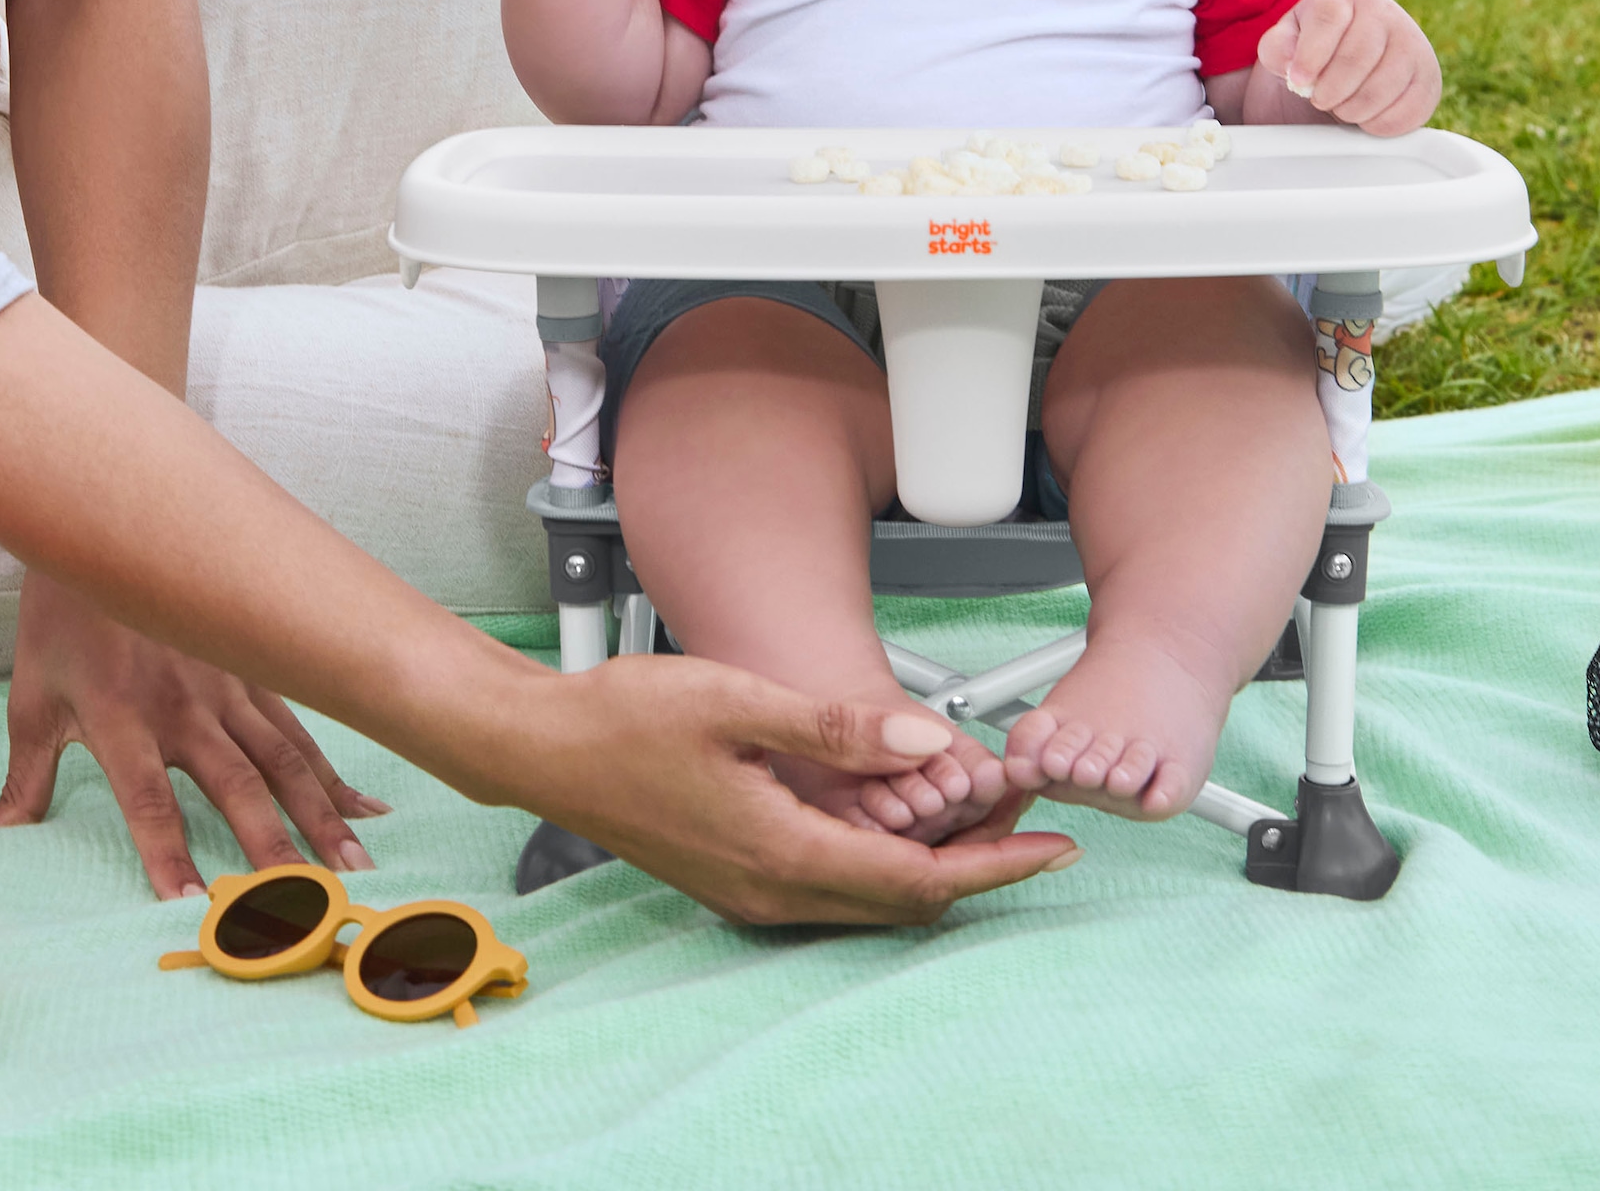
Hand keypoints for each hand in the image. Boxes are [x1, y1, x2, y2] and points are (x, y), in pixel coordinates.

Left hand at [0, 573, 389, 898]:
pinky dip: (336, 769)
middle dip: (274, 845)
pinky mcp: (258, 669)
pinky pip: (304, 727)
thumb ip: (20, 782)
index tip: (194, 905)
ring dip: (322, 812)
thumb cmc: (64, 621)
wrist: (111, 525)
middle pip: (239, 784)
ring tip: (353, 864)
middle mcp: (188, 706)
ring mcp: (233, 684)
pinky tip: (369, 804)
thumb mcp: (31, 701)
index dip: (170, 853)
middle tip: (307, 899)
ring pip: (287, 757)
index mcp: (125, 719)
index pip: (151, 800)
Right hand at [501, 653, 1076, 927]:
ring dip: (934, 858)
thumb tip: (929, 739)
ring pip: (871, 896)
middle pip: (904, 899)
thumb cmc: (627, 717)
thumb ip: (837, 727)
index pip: (917, 881)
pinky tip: (902, 812)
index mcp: (782, 853)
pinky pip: (835, 884)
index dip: (995, 864)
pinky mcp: (737, 874)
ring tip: (986, 806)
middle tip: (1034, 810)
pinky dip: (887, 856)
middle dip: (979, 860)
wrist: (543, 748)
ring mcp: (751, 891)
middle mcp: (772, 891)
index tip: (1056, 846)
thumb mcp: (739, 701)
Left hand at [1254, 0, 1440, 133]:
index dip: (1310, 54)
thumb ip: (1278, 48)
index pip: (1329, 19)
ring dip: (1351, 110)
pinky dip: (1376, 124)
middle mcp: (1385, 15)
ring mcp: (1413, 46)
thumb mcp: (1288, 39)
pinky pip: (1404, 113)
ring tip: (1340, 105)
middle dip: (1329, 90)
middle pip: (1356, 58)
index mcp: (1344, 0)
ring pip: (1381, 88)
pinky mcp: (1428, 80)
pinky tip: (1364, 114)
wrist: (1358, 48)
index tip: (1298, 81)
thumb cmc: (1318, 45)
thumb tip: (1294, 67)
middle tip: (1319, 99)